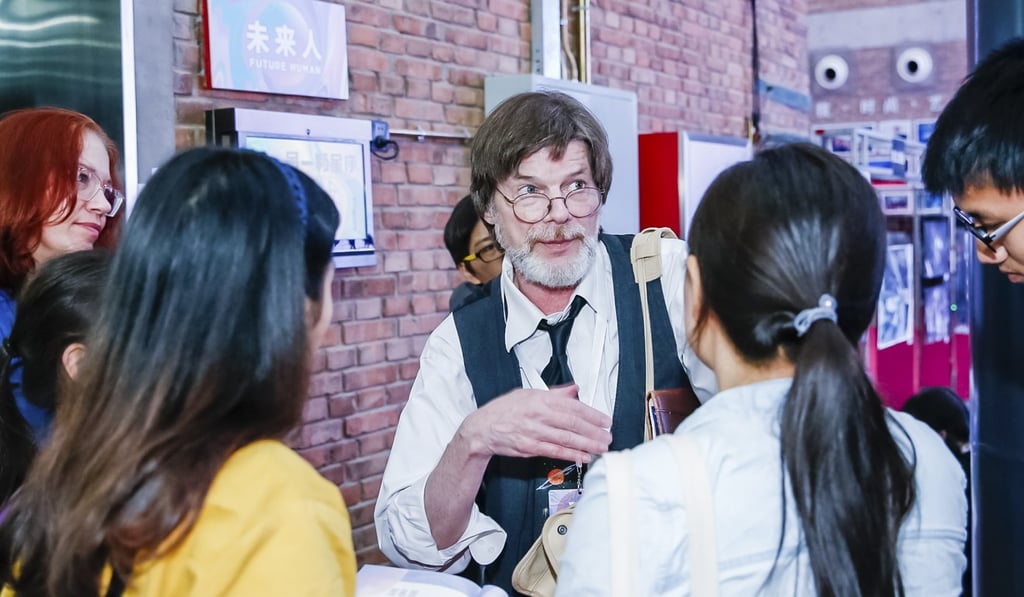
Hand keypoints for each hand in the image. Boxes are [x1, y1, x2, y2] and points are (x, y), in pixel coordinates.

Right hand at [461, 384, 611, 462]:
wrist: (482, 428)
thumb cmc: (504, 410)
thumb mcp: (528, 394)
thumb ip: (554, 394)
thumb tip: (574, 390)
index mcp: (540, 399)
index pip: (572, 407)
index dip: (592, 415)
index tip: (605, 420)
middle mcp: (538, 415)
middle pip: (573, 424)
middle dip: (594, 432)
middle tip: (608, 436)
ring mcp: (534, 432)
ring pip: (566, 439)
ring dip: (587, 445)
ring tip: (601, 447)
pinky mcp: (529, 448)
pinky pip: (555, 452)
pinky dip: (571, 455)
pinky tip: (583, 456)